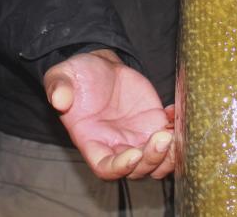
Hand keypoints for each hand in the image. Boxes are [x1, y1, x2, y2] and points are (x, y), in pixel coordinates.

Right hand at [43, 49, 173, 180]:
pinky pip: (170, 139)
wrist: (100, 66)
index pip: (106, 168)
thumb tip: (59, 98)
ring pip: (158, 162)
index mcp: (91, 141)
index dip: (121, 167)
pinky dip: (177, 130)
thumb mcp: (62, 76)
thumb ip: (58, 88)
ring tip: (174, 132)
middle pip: (138, 169)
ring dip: (170, 154)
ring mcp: (137, 137)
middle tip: (162, 137)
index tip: (135, 153)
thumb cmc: (78, 75)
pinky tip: (174, 111)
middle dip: (153, 159)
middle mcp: (116, 145)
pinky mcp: (152, 123)